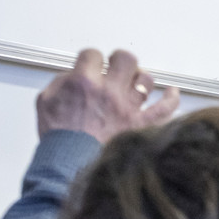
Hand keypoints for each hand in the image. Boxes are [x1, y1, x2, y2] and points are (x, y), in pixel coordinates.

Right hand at [37, 48, 179, 142]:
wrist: (71, 164)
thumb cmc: (60, 137)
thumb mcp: (46, 101)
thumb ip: (62, 82)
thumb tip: (74, 76)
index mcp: (84, 82)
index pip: (93, 55)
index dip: (92, 59)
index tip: (92, 65)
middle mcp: (110, 92)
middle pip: (126, 60)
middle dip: (120, 60)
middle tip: (117, 67)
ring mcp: (129, 108)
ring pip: (146, 80)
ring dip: (141, 78)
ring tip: (136, 82)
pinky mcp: (141, 126)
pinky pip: (165, 109)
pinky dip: (171, 99)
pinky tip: (172, 93)